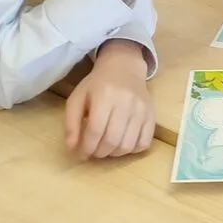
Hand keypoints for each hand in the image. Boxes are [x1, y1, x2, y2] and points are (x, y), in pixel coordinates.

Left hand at [64, 41, 154, 159]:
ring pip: (129, 144)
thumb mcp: (77, 98)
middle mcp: (126, 102)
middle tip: (93, 152)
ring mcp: (142, 109)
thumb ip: (71, 123)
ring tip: (107, 148)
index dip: (87, 147)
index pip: (96, 130)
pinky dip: (133, 150)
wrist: (124, 69)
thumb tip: (72, 147)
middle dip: (99, 153)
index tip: (81, 154)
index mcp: (105, 95)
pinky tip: (123, 144)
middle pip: (113, 139)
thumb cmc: (97, 85)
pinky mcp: (152, 114)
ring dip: (114, 154)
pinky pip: (145, 142)